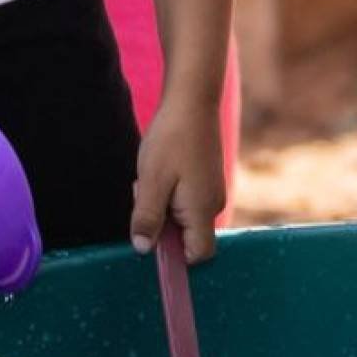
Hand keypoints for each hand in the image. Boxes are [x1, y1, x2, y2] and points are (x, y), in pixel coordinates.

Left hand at [130, 90, 229, 260]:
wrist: (193, 99)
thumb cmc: (172, 139)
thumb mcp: (151, 181)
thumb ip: (147, 218)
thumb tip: (143, 250)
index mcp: (202, 210)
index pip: (198, 255)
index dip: (174, 257)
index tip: (151, 237)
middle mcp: (213, 204)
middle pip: (187, 236)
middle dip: (161, 224)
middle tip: (145, 193)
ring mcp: (212, 190)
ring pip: (184, 216)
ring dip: (163, 205)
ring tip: (153, 176)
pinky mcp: (208, 178)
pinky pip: (187, 199)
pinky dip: (170, 192)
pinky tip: (162, 170)